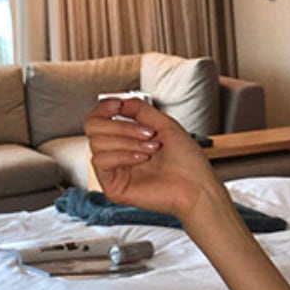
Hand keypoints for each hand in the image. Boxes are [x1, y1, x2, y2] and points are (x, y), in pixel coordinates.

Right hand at [83, 98, 221, 221]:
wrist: (196, 187)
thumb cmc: (188, 164)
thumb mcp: (165, 125)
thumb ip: (140, 110)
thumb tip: (120, 101)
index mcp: (127, 139)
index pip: (98, 119)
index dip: (103, 108)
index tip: (117, 105)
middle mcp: (118, 154)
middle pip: (93, 126)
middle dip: (122, 126)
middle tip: (148, 133)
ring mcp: (114, 171)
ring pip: (97, 142)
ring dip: (128, 141)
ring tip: (151, 149)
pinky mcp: (112, 187)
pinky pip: (100, 161)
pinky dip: (122, 155)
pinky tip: (142, 159)